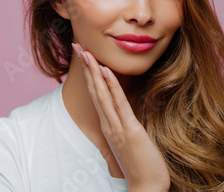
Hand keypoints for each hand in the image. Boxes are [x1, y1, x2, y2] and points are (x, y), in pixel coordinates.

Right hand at [71, 42, 170, 191]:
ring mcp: (116, 126)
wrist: (146, 188)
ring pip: (102, 93)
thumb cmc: (141, 166)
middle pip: (94, 90)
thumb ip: (125, 126)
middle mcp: (108, 124)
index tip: (85, 56)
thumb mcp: (131, 141)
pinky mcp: (128, 130)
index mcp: (109, 125)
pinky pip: (118, 103)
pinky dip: (110, 85)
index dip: (90, 74)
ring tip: (87, 52)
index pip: (97, 94)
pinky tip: (105, 71)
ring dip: (94, 71)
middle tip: (77, 46)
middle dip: (86, 67)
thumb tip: (126, 114)